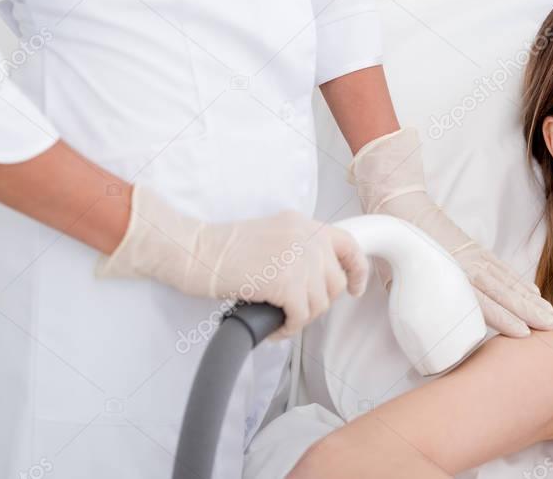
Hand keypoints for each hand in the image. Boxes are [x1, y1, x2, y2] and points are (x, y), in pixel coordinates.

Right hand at [96, 185, 369, 339]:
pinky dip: (289, 329)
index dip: (357, 271)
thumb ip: (298, 248)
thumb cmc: (223, 249)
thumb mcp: (273, 235)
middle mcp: (307, 236)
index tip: (355, 288)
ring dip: (301, 318)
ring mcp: (298, 258)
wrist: (194, 250)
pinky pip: (301, 316)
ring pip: (320, 303)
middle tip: (294, 310)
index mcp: (304, 223)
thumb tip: (318, 280)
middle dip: (318, 303)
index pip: (349, 244)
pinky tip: (274, 328)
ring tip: (280, 319)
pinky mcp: (285, 281)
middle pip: (335, 282)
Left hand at [346, 126, 552, 336]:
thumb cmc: (396, 250)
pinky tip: (532, 292)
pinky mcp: (474, 248)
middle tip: (551, 327)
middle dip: (529, 310)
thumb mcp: (397, 283)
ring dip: (529, 298)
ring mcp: (473, 254)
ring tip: (549, 313)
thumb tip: (423, 336)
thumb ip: (417, 306)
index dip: (505, 318)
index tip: (524, 333)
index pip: (482, 301)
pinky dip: (519, 281)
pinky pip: (502, 267)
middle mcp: (466, 264)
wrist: (400, 208)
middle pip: (503, 291)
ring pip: (508, 279)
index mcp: (448, 274)